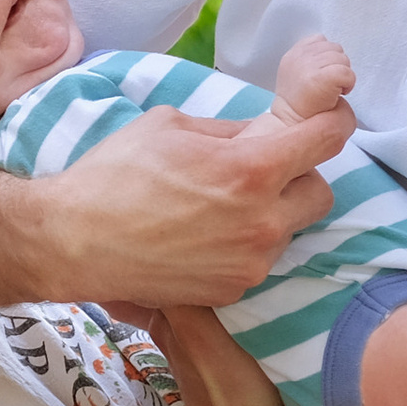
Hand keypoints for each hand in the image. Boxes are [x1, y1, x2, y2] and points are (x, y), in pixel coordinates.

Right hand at [42, 96, 352, 306]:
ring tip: (218, 206)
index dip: (334, 120)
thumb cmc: (114, 174)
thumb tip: (260, 132)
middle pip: (320, 192)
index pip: (326, 139)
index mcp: (251, 170)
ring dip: (268, 212)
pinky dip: (242, 244)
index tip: (328, 115)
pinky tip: (201, 235)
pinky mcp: (233, 290)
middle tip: (261, 168)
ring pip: (288, 229)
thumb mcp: (170, 125)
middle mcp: (262, 221)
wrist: (73, 240)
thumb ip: (228, 130)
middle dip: (299, 176)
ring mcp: (250, 262)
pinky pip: (258, 259)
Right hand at [271, 34, 355, 123]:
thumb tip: (330, 52)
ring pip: (343, 59)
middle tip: (329, 83)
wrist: (293, 122)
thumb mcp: (296, 72)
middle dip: (337, 65)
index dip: (327, 57)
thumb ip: (309, 57)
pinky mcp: (321, 78)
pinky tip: (339, 93)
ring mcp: (309, 67)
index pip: (320, 40)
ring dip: (344, 74)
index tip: (321, 74)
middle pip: (335, 48)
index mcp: (294, 54)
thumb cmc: (300, 102)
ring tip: (333, 88)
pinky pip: (347, 72)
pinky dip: (349, 83)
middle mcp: (299, 57)